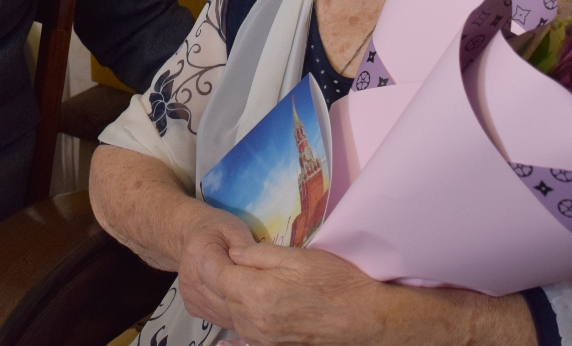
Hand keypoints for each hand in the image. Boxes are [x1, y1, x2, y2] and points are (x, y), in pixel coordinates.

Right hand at [172, 209, 257, 330]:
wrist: (188, 237)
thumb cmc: (214, 229)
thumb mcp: (233, 228)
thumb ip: (247, 247)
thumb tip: (261, 268)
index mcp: (200, 257)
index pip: (230, 280)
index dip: (252, 282)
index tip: (269, 280)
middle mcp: (191, 282)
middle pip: (229, 302)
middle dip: (252, 300)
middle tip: (270, 293)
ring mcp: (191, 298)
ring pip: (226, 315)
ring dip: (245, 312)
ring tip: (260, 300)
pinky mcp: (193, 309)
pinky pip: (220, 319)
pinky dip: (236, 316)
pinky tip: (245, 304)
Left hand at [213, 244, 533, 345]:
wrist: (370, 321)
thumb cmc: (341, 284)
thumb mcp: (299, 258)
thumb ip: (259, 255)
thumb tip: (231, 250)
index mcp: (256, 295)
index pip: (213, 270)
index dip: (208, 250)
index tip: (211, 235)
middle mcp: (252, 321)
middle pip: (210, 294)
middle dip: (202, 271)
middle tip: (204, 249)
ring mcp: (261, 337)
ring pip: (218, 315)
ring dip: (208, 293)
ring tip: (210, 270)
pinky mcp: (271, 344)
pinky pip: (235, 331)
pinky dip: (224, 317)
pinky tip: (223, 309)